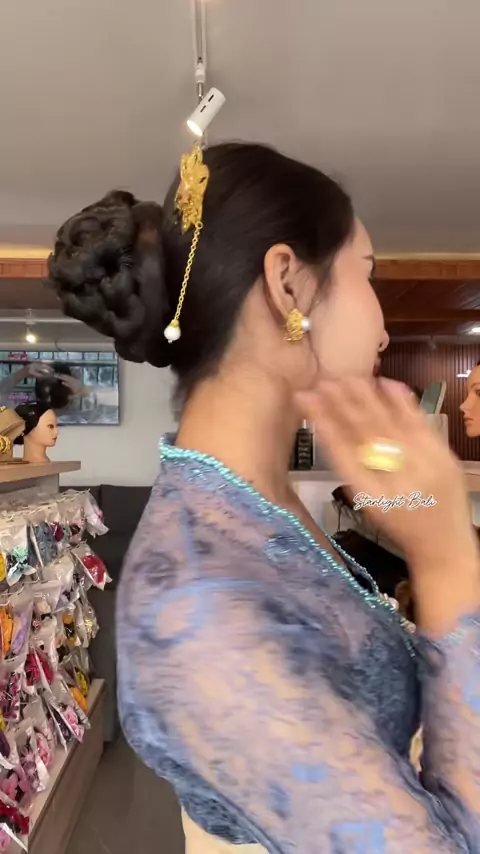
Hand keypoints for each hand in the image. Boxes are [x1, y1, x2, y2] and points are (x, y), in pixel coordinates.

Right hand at [297, 378, 475, 568]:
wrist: (443, 546)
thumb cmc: (399, 523)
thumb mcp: (368, 503)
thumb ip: (351, 468)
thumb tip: (327, 426)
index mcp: (371, 496)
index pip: (341, 452)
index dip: (322, 422)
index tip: (306, 399)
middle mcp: (396, 482)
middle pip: (364, 434)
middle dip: (341, 405)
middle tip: (323, 382)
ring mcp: (424, 468)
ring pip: (390, 426)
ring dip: (367, 398)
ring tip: (348, 378)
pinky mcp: (444, 458)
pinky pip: (421, 425)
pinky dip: (403, 403)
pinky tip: (386, 383)